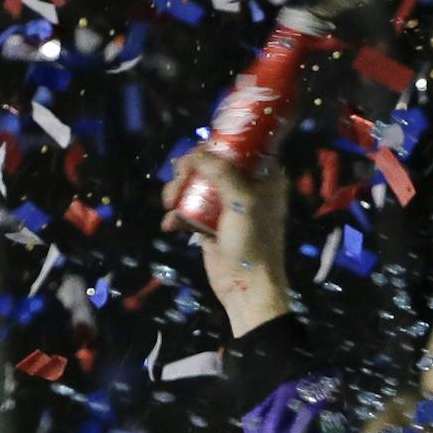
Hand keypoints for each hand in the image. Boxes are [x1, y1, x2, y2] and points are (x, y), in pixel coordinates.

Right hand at [159, 150, 290, 336]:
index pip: (237, 145)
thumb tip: (194, 155)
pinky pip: (188, 210)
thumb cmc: (253, 242)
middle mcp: (246, 186)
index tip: (195, 154)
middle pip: (209, 163)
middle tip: (177, 181)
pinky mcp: (209, 224)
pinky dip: (176, 215)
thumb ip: (220, 172)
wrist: (246, 287)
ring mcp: (226, 205)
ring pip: (195, 184)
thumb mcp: (242, 201)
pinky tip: (170, 225)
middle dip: (188, 171)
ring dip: (177, 191)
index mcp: (264, 175)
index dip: (214, 145)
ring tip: (169, 205)